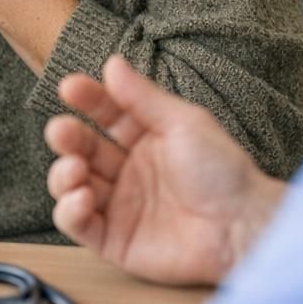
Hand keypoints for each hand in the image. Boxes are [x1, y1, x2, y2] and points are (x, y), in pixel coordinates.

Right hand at [46, 55, 287, 285]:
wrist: (242, 227)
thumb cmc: (222, 171)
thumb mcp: (182, 123)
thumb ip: (142, 97)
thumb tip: (112, 62)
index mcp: (145, 136)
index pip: (105, 112)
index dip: (86, 99)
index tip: (69, 87)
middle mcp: (128, 168)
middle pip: (83, 147)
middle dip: (67, 136)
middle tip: (60, 130)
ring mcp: (120, 204)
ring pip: (72, 184)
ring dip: (62, 174)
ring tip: (75, 168)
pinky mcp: (115, 241)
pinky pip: (79, 225)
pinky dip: (69, 211)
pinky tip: (82, 197)